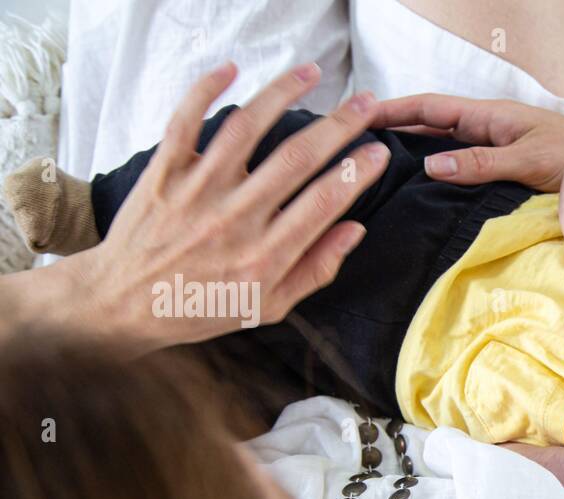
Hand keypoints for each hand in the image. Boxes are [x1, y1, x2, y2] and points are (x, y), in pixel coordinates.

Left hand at [71, 62, 390, 352]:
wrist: (126, 304)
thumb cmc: (204, 307)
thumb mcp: (270, 306)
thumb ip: (316, 269)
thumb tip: (355, 229)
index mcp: (266, 256)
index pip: (324, 202)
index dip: (357, 171)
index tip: (379, 150)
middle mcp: (235, 220)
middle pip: (296, 158)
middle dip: (338, 125)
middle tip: (365, 104)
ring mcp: (197, 192)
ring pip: (246, 129)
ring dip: (283, 94)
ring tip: (312, 72)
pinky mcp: (164, 173)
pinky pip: (185, 122)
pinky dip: (205, 90)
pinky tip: (231, 69)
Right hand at [369, 93, 563, 191]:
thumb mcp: (529, 161)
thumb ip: (482, 164)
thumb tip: (431, 165)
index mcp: (492, 117)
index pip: (430, 108)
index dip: (393, 110)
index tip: (358, 115)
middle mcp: (491, 129)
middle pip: (431, 126)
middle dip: (394, 130)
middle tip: (354, 143)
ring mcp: (498, 149)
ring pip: (445, 146)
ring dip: (413, 152)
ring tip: (377, 167)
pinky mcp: (508, 169)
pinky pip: (463, 166)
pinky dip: (439, 171)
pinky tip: (424, 188)